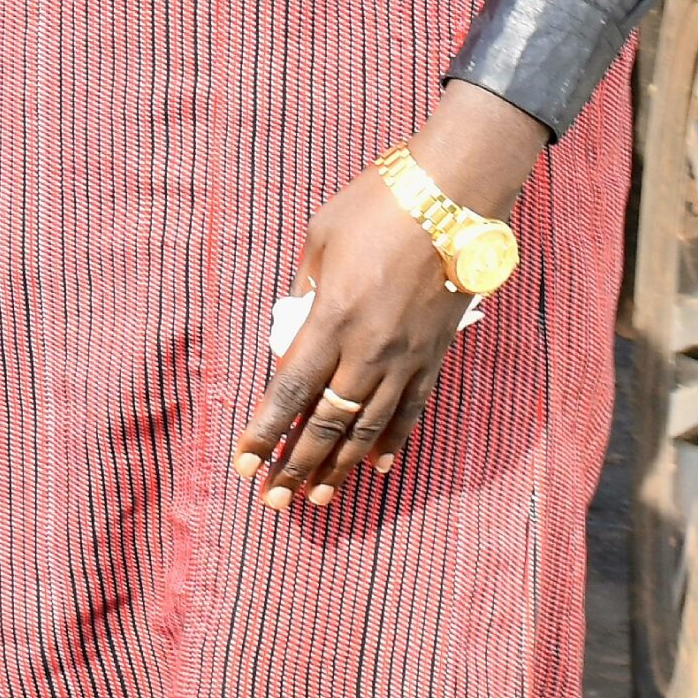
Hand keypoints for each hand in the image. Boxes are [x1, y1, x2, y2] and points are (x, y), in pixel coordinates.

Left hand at [232, 83, 543, 509]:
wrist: (453, 197)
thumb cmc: (375, 205)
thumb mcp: (320, 238)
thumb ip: (305, 288)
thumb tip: (296, 326)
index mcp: (332, 317)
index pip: (290, 389)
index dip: (266, 431)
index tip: (245, 464)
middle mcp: (369, 348)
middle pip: (328, 422)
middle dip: (298, 464)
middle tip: (274, 501)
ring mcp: (407, 357)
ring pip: (370, 427)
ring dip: (341, 465)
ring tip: (318, 498)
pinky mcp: (436, 354)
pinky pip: (411, 410)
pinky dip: (392, 441)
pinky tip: (377, 467)